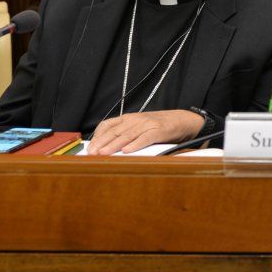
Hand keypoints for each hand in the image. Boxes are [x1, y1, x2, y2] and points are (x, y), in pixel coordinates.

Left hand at [86, 108, 204, 154]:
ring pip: (127, 135)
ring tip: (103, 153)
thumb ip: (125, 134)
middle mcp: (136, 120)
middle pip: (114, 131)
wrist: (182, 121)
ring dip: (113, 145)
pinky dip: (135, 144)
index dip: (97, 136)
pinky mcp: (159, 131)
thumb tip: (105, 147)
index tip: (89, 147)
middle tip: (91, 153)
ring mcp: (147, 124)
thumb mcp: (139, 127)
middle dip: (101, 143)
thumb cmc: (159, 126)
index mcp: (129, 118)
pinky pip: (145, 138)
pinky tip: (127, 151)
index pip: (108, 125)